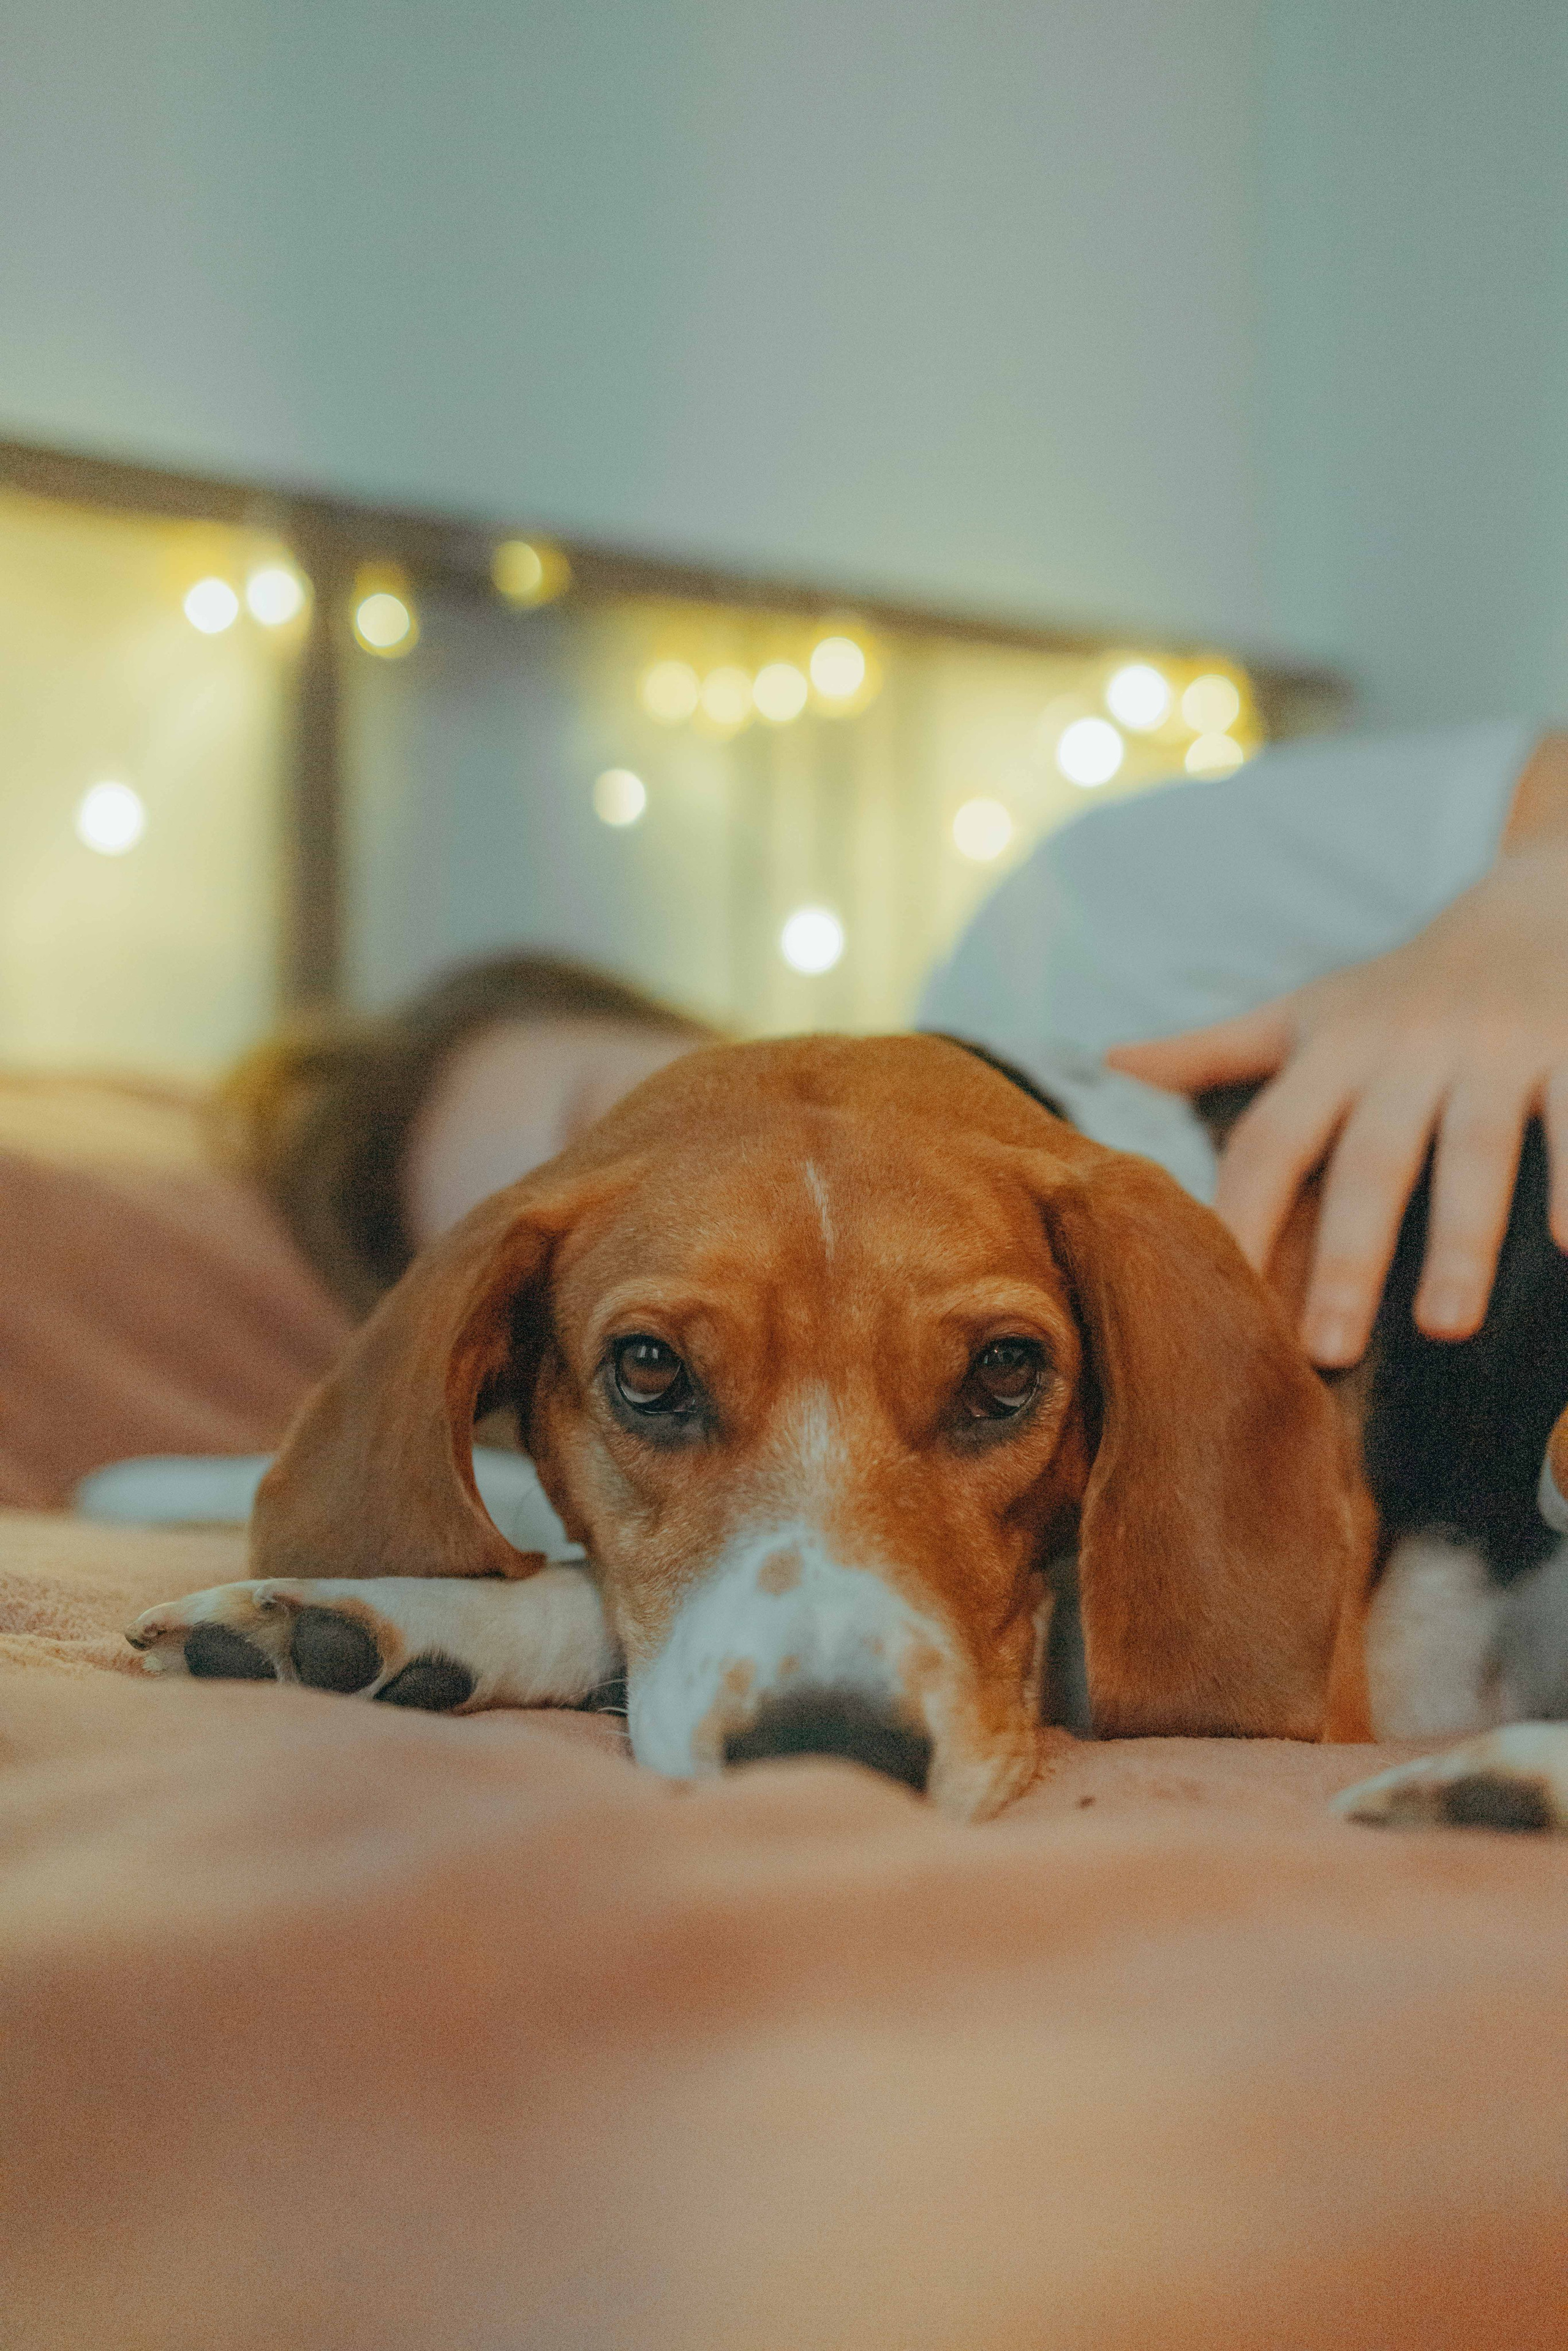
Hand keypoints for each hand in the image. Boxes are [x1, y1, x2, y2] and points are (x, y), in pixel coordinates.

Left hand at [1107, 844, 1567, 1366]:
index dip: (1240, 1217)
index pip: (1272, 1143)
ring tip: (1445, 1327)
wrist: (1535, 900)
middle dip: (1346, 1255)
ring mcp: (1495, 1053)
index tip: (1220, 1302)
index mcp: (1334, 1054)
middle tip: (1325, 1350)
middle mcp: (1409, 1054)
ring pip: (1475, 1152)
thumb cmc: (1403, 984)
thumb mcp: (1307, 1009)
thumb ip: (1214, 1048)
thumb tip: (1112, 1059)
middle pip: (1369, 1162)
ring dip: (1462, 1240)